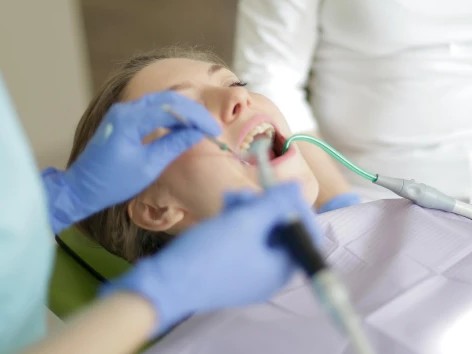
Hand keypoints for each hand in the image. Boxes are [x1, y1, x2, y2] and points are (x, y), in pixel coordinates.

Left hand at [44, 91, 219, 233]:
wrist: (81, 189)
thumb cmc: (113, 183)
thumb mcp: (149, 166)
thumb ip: (174, 145)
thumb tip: (198, 132)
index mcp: (130, 120)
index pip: (172, 108)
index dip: (197, 118)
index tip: (215, 131)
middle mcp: (125, 109)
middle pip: (168, 99)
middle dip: (193, 111)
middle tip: (212, 127)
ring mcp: (122, 111)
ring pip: (160, 101)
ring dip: (183, 111)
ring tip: (201, 126)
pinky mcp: (122, 118)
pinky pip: (151, 108)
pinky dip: (170, 114)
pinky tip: (182, 125)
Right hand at [106, 183, 320, 334]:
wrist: (166, 283)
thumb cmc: (208, 254)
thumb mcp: (245, 221)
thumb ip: (275, 203)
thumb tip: (297, 188)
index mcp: (280, 270)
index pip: (305, 234)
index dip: (295, 207)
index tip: (277, 188)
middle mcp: (269, 277)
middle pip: (281, 232)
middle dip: (265, 207)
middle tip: (244, 194)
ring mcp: (250, 276)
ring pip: (260, 234)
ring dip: (249, 212)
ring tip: (228, 200)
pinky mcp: (231, 272)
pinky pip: (244, 244)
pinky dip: (237, 225)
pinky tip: (222, 213)